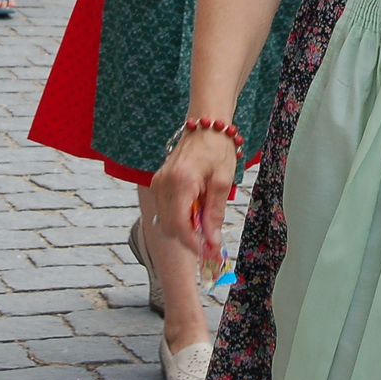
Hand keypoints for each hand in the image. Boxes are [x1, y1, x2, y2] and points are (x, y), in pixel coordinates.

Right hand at [153, 124, 241, 266]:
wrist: (206, 128)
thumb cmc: (217, 150)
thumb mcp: (222, 182)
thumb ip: (214, 213)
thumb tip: (212, 241)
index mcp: (180, 181)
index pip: (179, 224)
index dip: (192, 242)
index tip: (207, 251)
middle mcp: (163, 184)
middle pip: (170, 226)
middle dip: (189, 237)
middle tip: (211, 240)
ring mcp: (158, 183)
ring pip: (166, 221)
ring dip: (185, 227)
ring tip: (205, 218)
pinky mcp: (158, 184)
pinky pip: (166, 210)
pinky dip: (180, 216)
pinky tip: (196, 208)